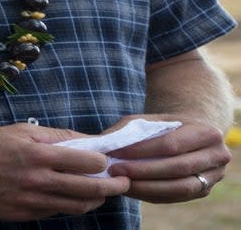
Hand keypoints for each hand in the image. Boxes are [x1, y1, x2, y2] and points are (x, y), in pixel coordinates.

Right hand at [0, 124, 129, 220]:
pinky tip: (70, 198)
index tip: (112, 159)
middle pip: (88, 189)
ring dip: (94, 200)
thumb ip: (53, 136)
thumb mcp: (18, 130)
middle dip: (112, 186)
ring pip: (75, 207)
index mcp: (37, 153)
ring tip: (101, 192)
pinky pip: (54, 213)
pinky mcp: (22, 216)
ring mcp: (30, 202)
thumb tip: (84, 140)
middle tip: (123, 182)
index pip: (86, 161)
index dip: (104, 161)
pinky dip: (68, 206)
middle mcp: (37, 180)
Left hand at [106, 115, 231, 202]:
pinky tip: (131, 189)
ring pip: (179, 188)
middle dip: (143, 171)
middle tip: (115, 171)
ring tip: (121, 183)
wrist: (190, 132)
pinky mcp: (203, 191)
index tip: (116, 153)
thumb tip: (101, 144)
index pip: (170, 144)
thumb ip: (127, 131)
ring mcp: (213, 177)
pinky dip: (152, 194)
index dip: (142, 151)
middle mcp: (216, 156)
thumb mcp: (147, 120)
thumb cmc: (163, 124)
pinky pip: (176, 197)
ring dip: (147, 187)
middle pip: (176, 168)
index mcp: (206, 132)